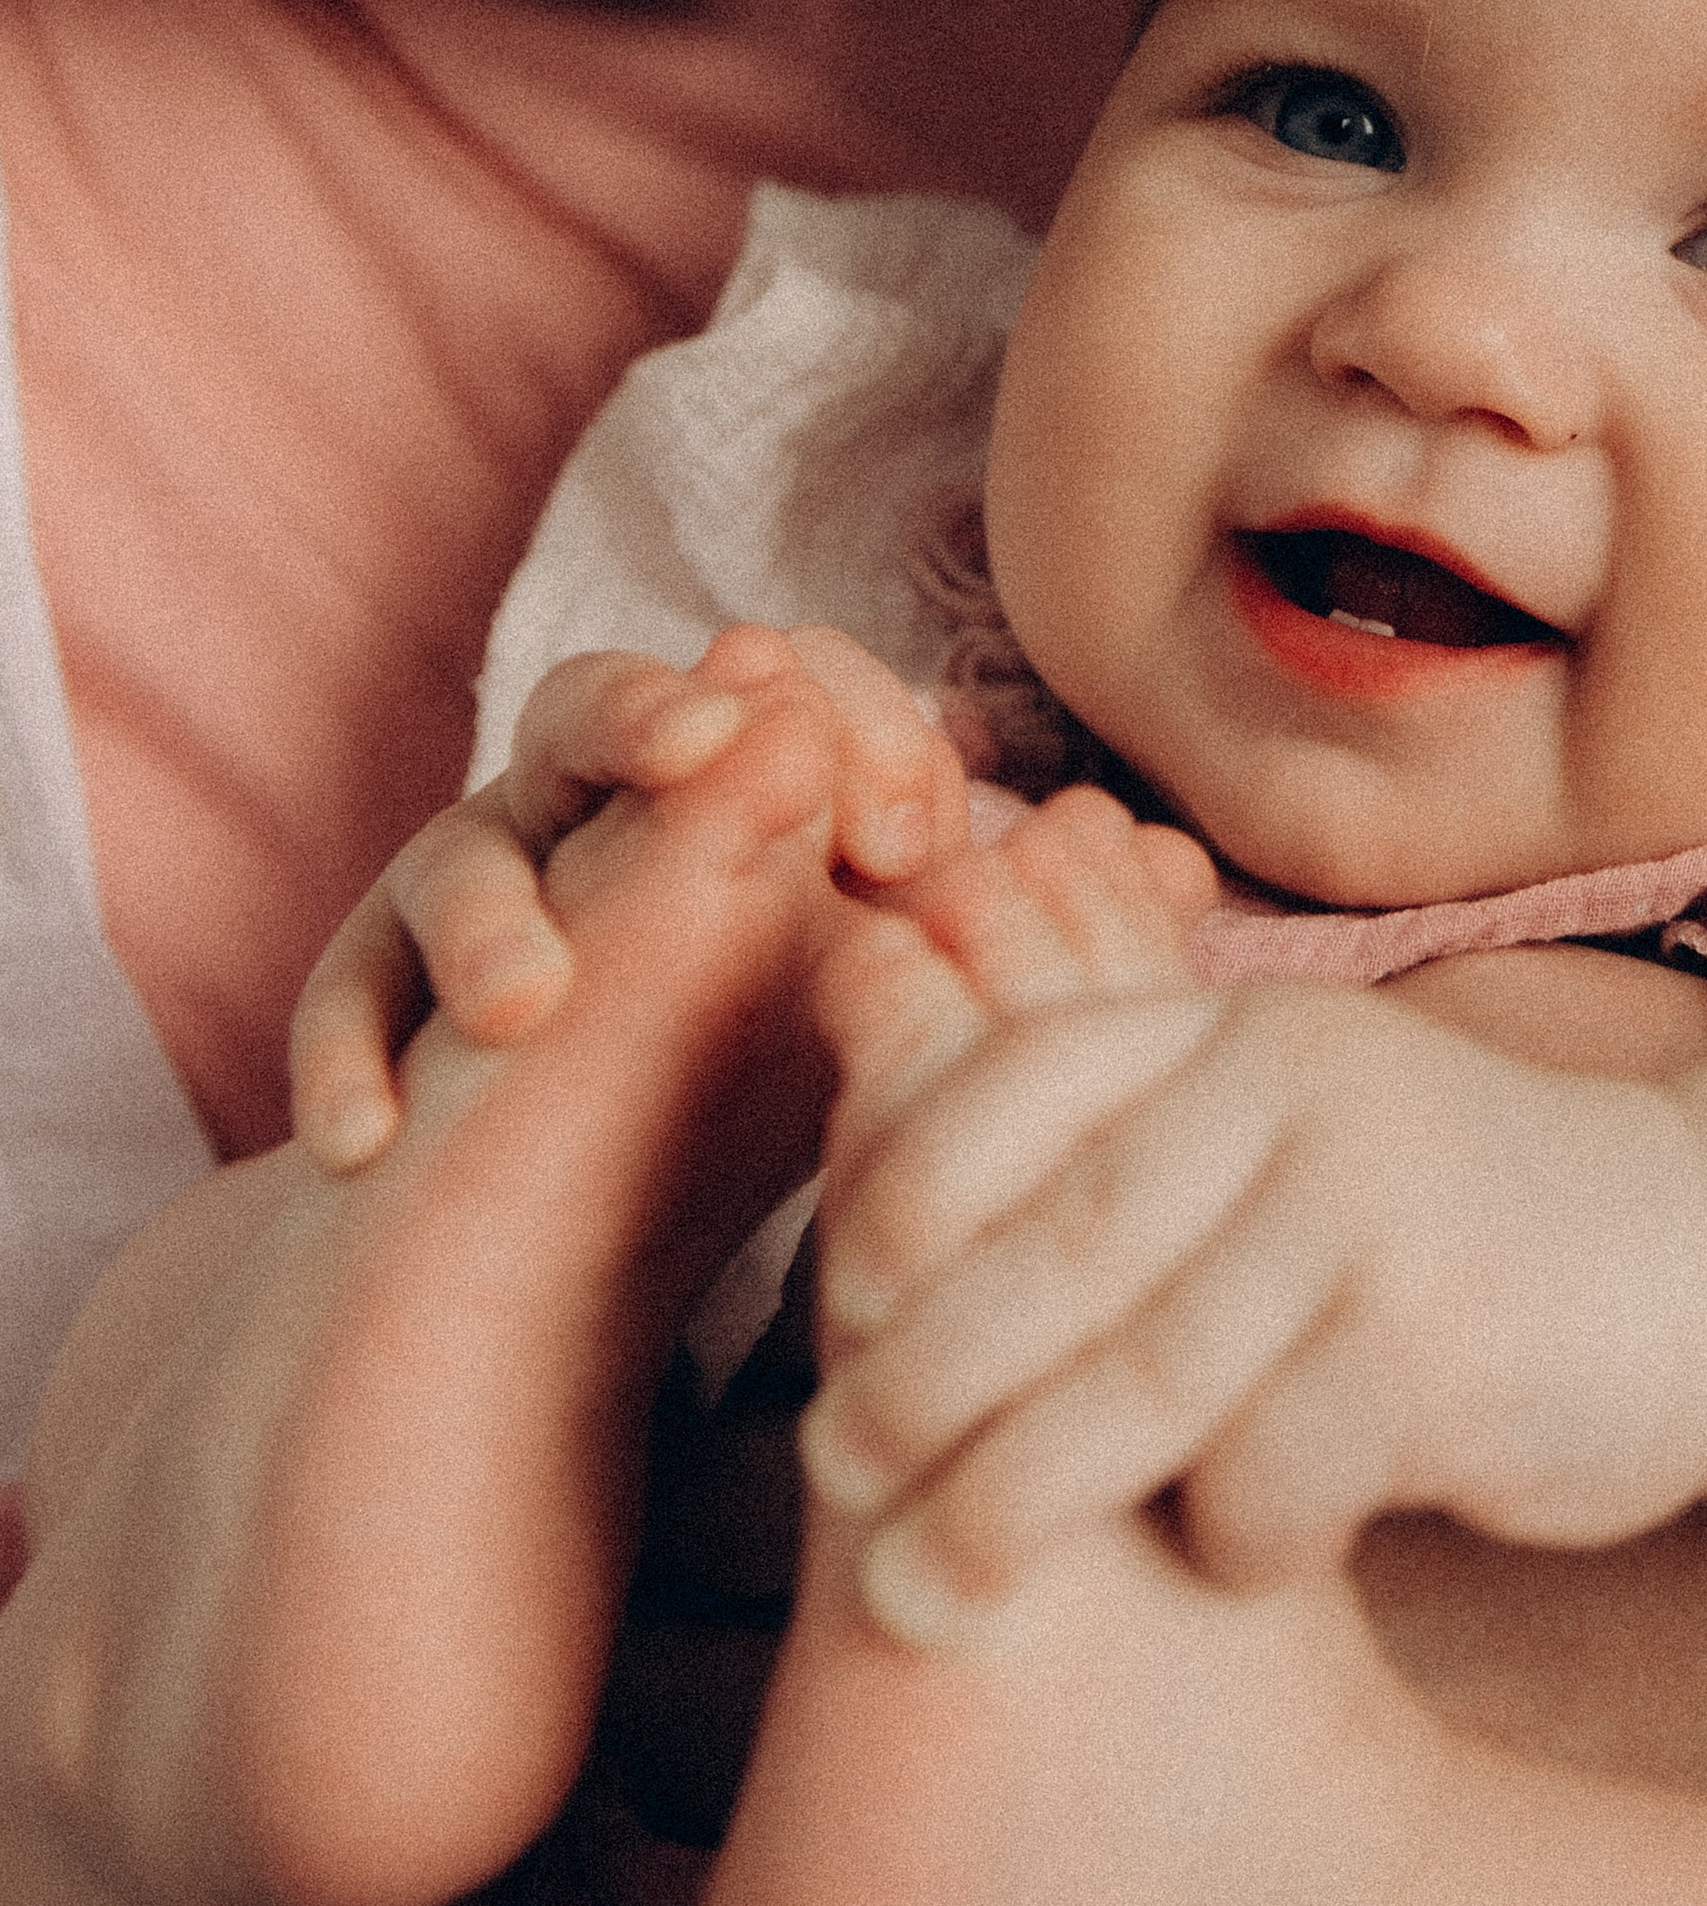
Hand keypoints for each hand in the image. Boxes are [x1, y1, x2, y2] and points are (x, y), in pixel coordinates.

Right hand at [289, 625, 970, 1173]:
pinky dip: (342, 1056)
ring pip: (451, 851)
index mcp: (719, 782)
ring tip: (526, 1004)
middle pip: (590, 706)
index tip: (906, 838)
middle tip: (704, 750)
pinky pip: (342, 1000)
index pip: (775, 686)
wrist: (572, 1218)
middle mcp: (583, 805)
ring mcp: (471, 886)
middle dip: (643, 715)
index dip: (842, 726)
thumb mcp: (889, 989)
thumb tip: (1164, 861)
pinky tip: (364, 1139)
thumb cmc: (761, 1060)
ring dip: (484, 916)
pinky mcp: (379, 993)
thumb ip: (1005, 918)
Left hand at [800, 798, 1706, 1632]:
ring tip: (922, 1595)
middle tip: (828, 1470)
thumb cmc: (1425, 1219)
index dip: (910, 1182)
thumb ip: (1132, 1135)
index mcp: (1240, 1026)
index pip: (1028, 1077)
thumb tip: (872, 1204)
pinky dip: (1224, 1541)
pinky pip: (1276, 1472)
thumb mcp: (1287, 1119)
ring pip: (1147, 1380)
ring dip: (1015, 1505)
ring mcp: (1381, 1212)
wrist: (1695, 1260)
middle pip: (1065, 1245)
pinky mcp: (1447, 1347)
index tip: (841, 1298)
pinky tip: (1220, 1573)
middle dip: (927, 1374)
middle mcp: (1304, 1089)